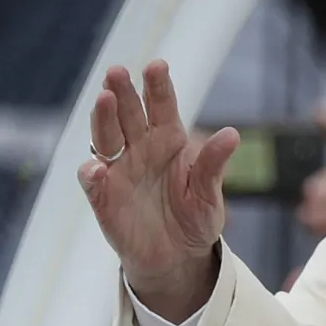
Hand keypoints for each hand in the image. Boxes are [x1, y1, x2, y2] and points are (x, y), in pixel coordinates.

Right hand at [77, 62, 238, 319]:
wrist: (176, 259)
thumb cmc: (194, 220)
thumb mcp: (209, 195)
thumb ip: (212, 165)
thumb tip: (232, 135)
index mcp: (168, 140)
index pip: (161, 106)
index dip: (157, 86)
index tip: (157, 65)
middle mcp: (140, 149)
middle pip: (128, 114)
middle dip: (122, 92)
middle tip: (117, 72)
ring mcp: (119, 171)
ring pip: (106, 138)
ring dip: (102, 119)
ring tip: (104, 100)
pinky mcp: (104, 198)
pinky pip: (93, 181)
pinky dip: (92, 172)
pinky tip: (98, 166)